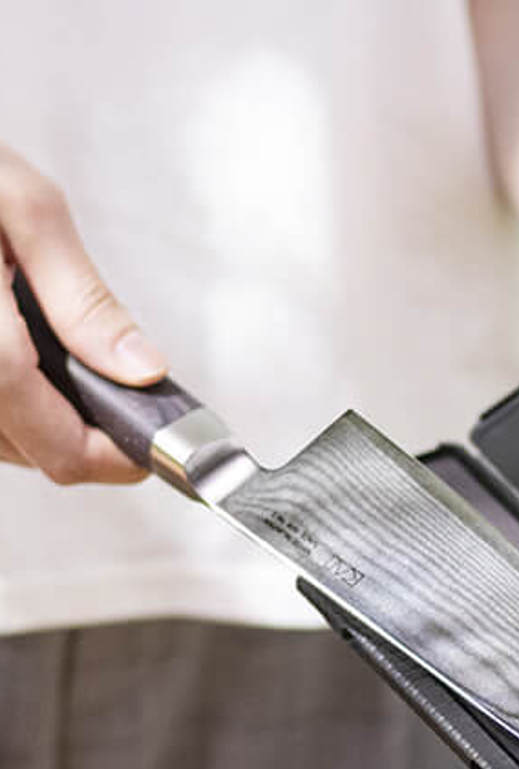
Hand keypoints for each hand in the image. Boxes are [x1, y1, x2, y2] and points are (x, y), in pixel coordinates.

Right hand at [0, 143, 166, 483]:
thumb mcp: (25, 209)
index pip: (52, 440)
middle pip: (31, 452)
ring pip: (3, 442)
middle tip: (126, 404)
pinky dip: (15, 406)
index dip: (113, 456)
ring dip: (48, 426)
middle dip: (87, 440)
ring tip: (80, 375)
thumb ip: (85, 299)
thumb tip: (140, 369)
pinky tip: (35, 367)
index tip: (150, 447)